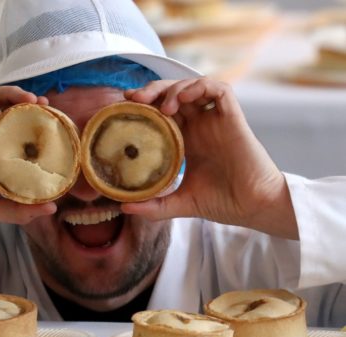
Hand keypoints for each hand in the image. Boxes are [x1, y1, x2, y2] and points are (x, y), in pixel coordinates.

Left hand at [122, 78, 297, 238]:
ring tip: (162, 106)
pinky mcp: (233, 117)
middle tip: (134, 98)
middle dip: (153, 91)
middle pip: (173, 94)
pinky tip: (183, 99)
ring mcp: (216, 120)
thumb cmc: (222, 203)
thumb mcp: (180, 203)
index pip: (162, 112)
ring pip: (193, 87)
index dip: (144, 105)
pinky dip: (199, 87)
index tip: (125, 105)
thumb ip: (154, 205)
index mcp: (187, 140)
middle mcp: (200, 126)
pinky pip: (218, 89)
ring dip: (174, 88)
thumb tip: (124, 206)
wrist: (253, 207)